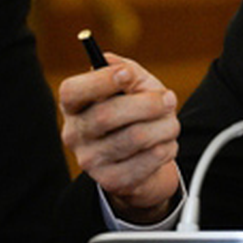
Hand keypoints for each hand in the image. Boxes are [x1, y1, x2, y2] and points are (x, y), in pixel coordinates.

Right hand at [59, 53, 180, 223]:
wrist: (145, 159)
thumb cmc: (137, 113)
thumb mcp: (135, 86)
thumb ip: (127, 70)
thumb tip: (111, 62)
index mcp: (75, 105)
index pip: (72, 91)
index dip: (100, 81)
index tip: (127, 74)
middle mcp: (75, 133)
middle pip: (106, 114)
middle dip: (148, 104)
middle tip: (169, 99)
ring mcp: (90, 160)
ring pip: (135, 137)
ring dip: (165, 126)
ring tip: (170, 124)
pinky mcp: (111, 180)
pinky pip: (149, 159)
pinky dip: (166, 147)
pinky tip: (163, 145)